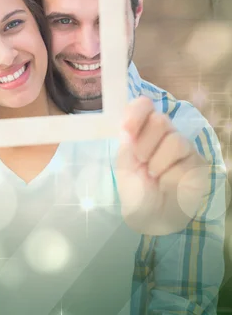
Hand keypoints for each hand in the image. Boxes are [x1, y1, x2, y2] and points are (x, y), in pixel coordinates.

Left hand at [116, 96, 208, 234]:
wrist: (150, 216)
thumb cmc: (136, 188)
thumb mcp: (124, 166)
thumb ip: (126, 144)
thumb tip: (127, 128)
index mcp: (143, 129)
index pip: (144, 105)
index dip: (137, 112)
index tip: (127, 129)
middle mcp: (165, 133)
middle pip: (160, 120)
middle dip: (145, 143)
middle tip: (141, 160)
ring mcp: (184, 146)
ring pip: (175, 141)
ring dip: (158, 162)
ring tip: (154, 175)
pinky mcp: (197, 163)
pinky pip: (185, 163)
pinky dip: (169, 178)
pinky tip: (166, 185)